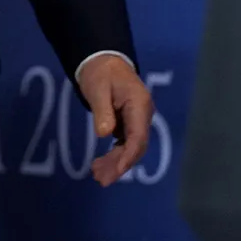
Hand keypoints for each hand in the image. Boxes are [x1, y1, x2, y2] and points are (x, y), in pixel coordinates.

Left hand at [76, 54, 152, 186]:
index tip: (117, 170)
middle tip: (101, 179)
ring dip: (116, 162)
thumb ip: (102, 110)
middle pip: (135, 146)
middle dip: (120, 164)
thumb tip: (104, 134)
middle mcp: (142, 115)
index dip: (128, 156)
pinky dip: (114, 154)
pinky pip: (125, 143)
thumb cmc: (100, 72)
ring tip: (97, 175)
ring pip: (130, 147)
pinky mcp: (129, 122)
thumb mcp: (97, 88)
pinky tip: (102, 164)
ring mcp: (137, 119)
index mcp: (139, 104)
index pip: (138, 137)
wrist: (103, 60)